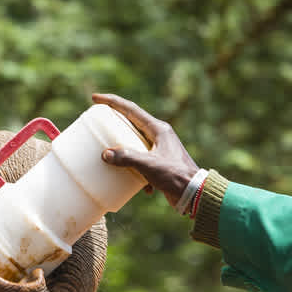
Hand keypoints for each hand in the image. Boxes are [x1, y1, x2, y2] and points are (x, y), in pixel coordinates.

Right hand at [92, 92, 200, 207]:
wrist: (194, 192)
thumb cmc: (175, 175)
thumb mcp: (149, 165)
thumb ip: (127, 157)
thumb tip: (105, 154)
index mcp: (158, 129)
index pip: (131, 110)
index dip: (112, 102)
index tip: (96, 99)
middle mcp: (159, 135)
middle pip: (131, 123)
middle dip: (115, 122)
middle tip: (98, 121)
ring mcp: (159, 149)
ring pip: (134, 142)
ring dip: (121, 147)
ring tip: (107, 151)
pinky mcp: (158, 163)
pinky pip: (138, 160)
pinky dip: (132, 168)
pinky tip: (129, 182)